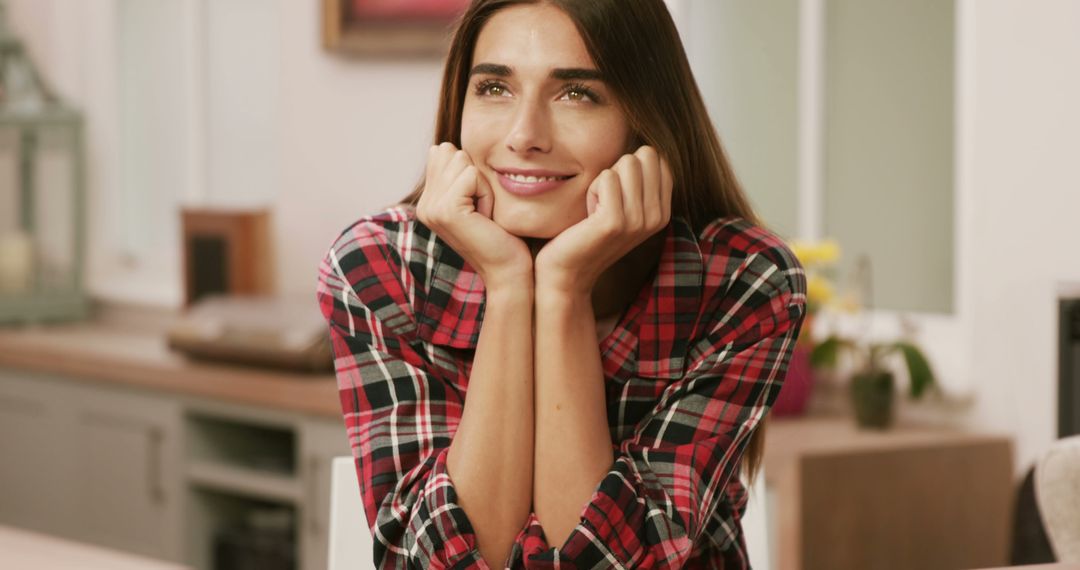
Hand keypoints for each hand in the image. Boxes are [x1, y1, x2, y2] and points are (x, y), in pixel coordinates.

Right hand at [416, 143, 532, 289]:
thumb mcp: (476, 198)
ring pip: (463, 163)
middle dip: (477, 178)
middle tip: (482, 211)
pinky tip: (486, 217)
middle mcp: (423, 205)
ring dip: (483, 186)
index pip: (444, 154)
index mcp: (427, 201)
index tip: (478, 206)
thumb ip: (459, 173)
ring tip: (484, 214)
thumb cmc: (501, 236)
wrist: (508, 270)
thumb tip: (443, 146)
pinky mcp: (446, 210)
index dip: (471, 173)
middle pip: (452, 154)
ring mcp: (431, 209)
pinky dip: (486, 193)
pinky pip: (472, 175)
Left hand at [534, 146, 672, 295]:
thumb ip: (639, 181)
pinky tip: (588, 215)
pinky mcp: (615, 222)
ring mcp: (638, 221)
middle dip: (619, 170)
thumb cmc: (588, 231)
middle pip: (645, 155)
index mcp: (663, 211)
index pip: (658, 158)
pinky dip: (592, 190)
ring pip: (627, 163)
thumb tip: (644, 146)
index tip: (617, 197)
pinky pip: (606, 177)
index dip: (630, 167)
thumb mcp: (623, 206)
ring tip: (596, 209)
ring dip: (603, 181)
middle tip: (605, 201)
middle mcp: (657, 217)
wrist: (568, 272)